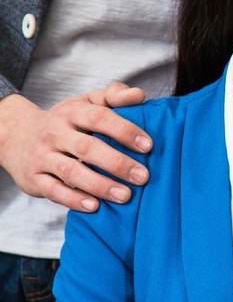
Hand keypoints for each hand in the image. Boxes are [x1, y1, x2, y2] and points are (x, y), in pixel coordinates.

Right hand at [0, 84, 149, 211]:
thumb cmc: (65, 121)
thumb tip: (140, 95)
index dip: (124, 130)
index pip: (98, 118)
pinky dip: (74, 200)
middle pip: (87, 148)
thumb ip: (114, 96)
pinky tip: (95, 206)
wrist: (15, 134)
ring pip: (71, 172)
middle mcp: (55, 134)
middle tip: (143, 176)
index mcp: (72, 113)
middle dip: (117, 163)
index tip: (148, 146)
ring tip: (126, 195)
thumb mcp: (86, 103)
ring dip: (100, 185)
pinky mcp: (34, 179)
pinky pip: (54, 191)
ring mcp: (43, 157)